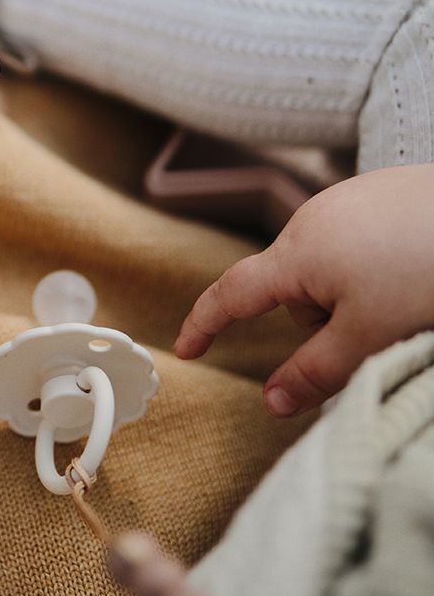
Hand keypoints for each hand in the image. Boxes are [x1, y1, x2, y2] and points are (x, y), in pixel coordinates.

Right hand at [174, 165, 433, 416]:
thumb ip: (316, 372)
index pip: (230, 294)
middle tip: (375, 332)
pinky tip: (415, 267)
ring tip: (405, 296)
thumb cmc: (429, 270)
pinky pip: (357, 241)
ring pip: (328, 268)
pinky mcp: (381, 190)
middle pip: (292, 288)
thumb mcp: (371, 336)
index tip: (185, 351)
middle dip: (319, 320)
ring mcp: (347, 199)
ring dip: (351, 295)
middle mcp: (311, 219)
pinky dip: (375, 266)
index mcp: (297, 254)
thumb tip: (272, 405)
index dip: (204, 325)